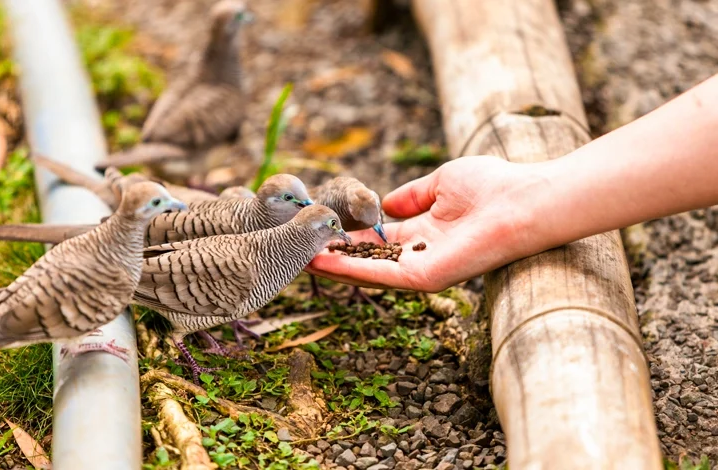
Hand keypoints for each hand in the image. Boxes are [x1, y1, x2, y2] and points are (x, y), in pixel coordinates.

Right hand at [307, 156, 548, 291]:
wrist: (523, 200)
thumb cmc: (492, 186)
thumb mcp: (442, 182)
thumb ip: (412, 196)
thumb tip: (385, 204)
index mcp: (423, 233)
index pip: (377, 240)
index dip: (348, 235)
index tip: (319, 228)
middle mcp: (418, 255)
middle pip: (366, 259)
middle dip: (331, 254)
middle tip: (295, 247)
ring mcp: (419, 269)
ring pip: (365, 272)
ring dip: (330, 265)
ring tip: (296, 257)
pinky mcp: (423, 277)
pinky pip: (378, 276)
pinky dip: (347, 269)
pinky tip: (319, 261)